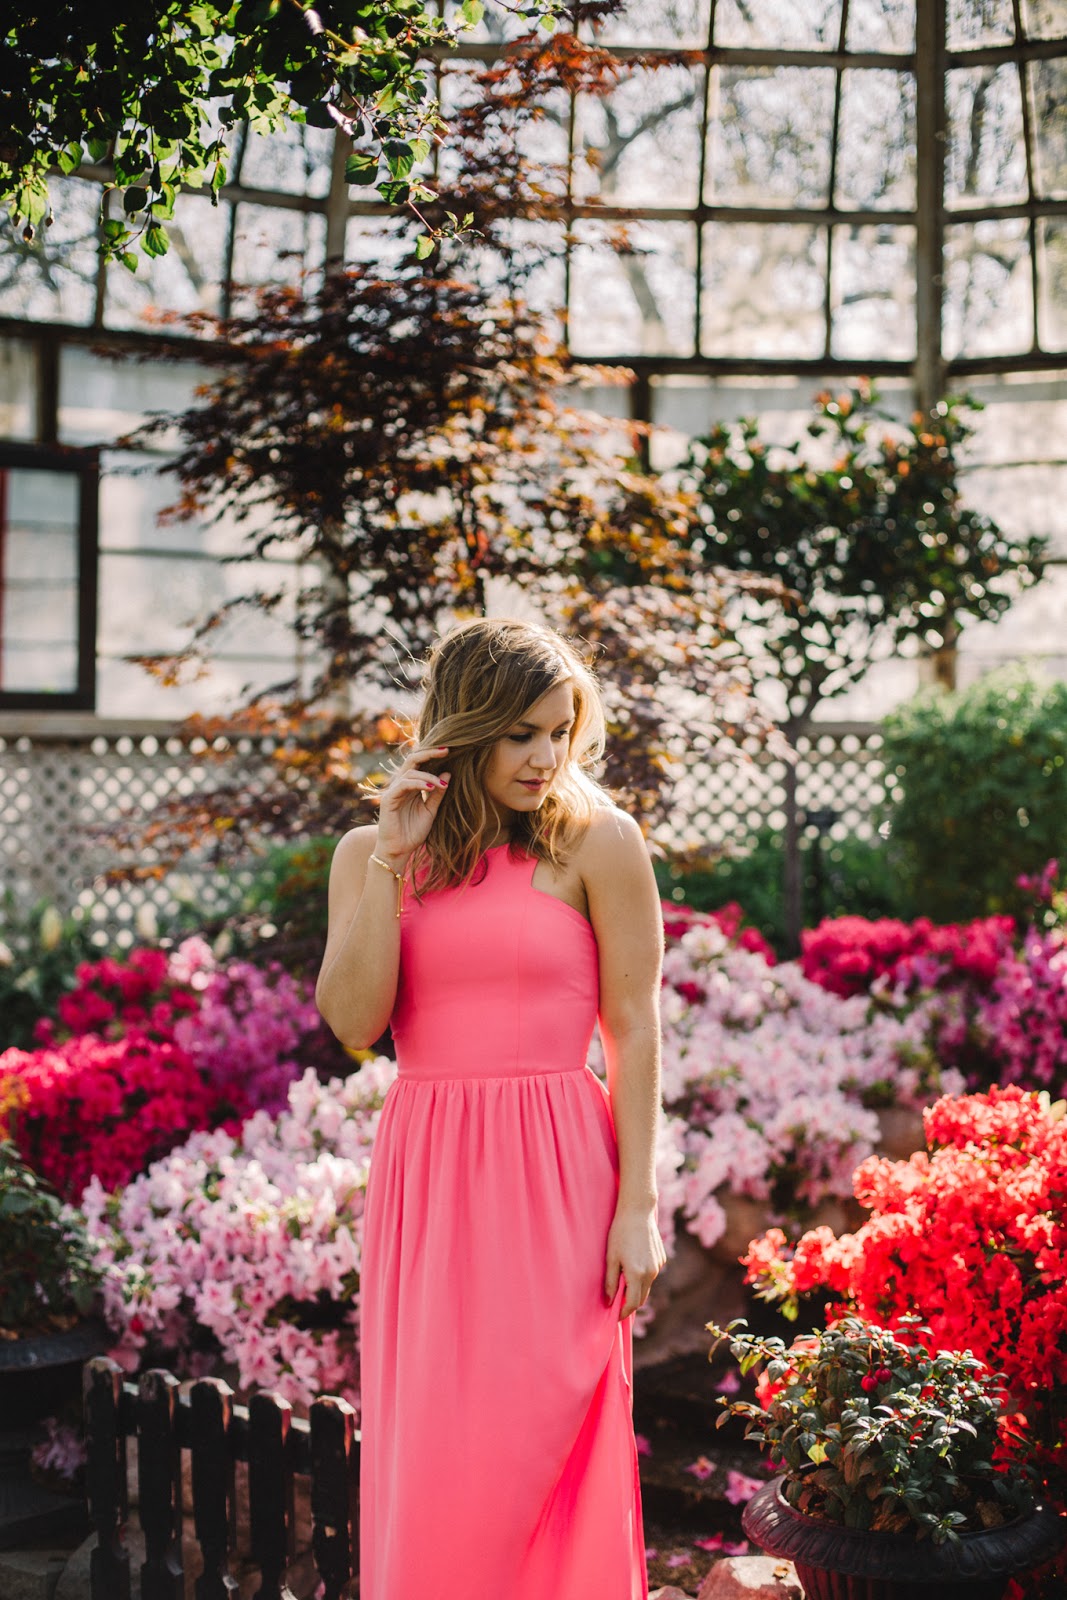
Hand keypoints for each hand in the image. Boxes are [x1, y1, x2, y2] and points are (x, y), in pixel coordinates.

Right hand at [374, 743, 450, 865]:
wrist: (399, 851)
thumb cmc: (413, 833)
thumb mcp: (431, 811)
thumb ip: (438, 794)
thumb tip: (448, 773)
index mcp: (411, 786)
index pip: (420, 764)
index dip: (433, 755)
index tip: (450, 750)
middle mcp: (401, 785)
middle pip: (412, 760)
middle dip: (429, 753)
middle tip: (447, 751)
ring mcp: (393, 791)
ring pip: (410, 772)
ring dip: (428, 776)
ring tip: (441, 785)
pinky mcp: (388, 799)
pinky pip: (403, 784)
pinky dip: (418, 783)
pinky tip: (430, 788)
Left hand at [603, 1203, 666, 1321]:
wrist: (638, 1211)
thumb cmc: (620, 1233)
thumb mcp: (611, 1257)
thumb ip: (610, 1281)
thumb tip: (609, 1301)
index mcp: (637, 1274)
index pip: (632, 1303)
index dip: (623, 1312)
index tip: (615, 1316)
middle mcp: (651, 1272)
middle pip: (641, 1298)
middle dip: (630, 1303)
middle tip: (617, 1303)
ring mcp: (658, 1266)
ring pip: (647, 1286)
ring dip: (637, 1289)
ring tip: (623, 1282)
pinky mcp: (661, 1259)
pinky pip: (652, 1274)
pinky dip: (643, 1277)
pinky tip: (633, 1265)